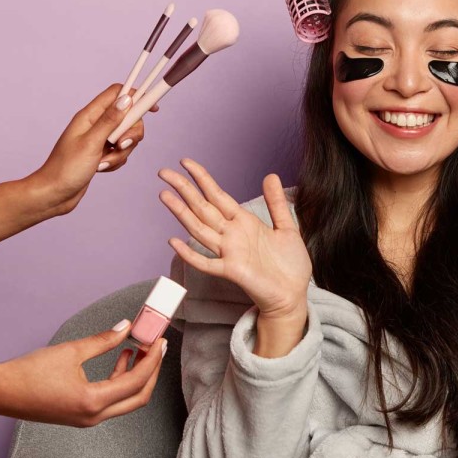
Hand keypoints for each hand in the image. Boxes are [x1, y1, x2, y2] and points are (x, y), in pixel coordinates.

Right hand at [0, 322, 164, 426]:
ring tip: (138, 347)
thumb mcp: (70, 351)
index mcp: (93, 402)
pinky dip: (121, 380)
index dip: (152, 360)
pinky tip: (121, 358)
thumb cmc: (29, 373)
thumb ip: (102, 340)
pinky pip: (111, 400)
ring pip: (126, 399)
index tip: (160, 341)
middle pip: (138, 396)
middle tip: (156, 346)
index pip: (136, 381)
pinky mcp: (81, 415)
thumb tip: (126, 327)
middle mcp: (94, 416)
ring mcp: (87, 419)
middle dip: (151, 371)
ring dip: (136, 375)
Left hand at [26, 85, 146, 215]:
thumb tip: (126, 99)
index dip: (136, 97)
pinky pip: (120, 152)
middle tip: (120, 145)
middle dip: (130, 134)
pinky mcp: (101, 153)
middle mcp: (95, 124)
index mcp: (90, 116)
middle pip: (127, 118)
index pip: (117, 94)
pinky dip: (116, 161)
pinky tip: (102, 168)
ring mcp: (99, 139)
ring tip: (104, 162)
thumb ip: (110, 120)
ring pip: (126, 137)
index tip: (152, 107)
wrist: (55, 193)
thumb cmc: (66, 168)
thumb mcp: (91, 142)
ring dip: (121, 153)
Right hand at [160, 161, 311, 337]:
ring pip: (200, 229)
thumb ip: (277, 203)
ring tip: (164, 196)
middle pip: (202, 207)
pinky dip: (190, 253)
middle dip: (184, 189)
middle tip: (164, 172)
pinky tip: (175, 242)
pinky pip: (206, 262)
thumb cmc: (290, 265)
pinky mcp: (232, 271)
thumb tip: (270, 175)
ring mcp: (229, 252)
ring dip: (182, 213)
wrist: (294, 294)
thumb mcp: (287, 228)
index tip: (185, 162)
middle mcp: (232, 235)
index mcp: (244, 222)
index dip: (202, 178)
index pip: (217, 195)